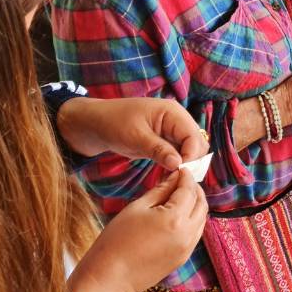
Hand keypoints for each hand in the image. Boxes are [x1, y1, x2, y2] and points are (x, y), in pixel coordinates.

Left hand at [55, 95, 208, 170]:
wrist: (93, 123)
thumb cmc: (112, 124)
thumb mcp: (135, 138)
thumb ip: (158, 149)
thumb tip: (178, 164)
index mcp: (173, 113)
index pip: (194, 137)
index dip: (190, 157)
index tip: (178, 173)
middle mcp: (177, 120)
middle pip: (197, 144)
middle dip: (191, 161)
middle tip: (176, 178)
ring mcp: (171, 130)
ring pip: (190, 150)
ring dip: (185, 164)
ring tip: (172, 178)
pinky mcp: (165, 140)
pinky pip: (179, 153)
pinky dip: (177, 163)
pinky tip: (168, 174)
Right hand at [67, 171, 208, 291]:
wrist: (111, 278)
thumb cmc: (117, 240)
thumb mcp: (137, 208)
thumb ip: (160, 191)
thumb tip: (174, 178)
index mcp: (175, 218)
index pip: (188, 190)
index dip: (186, 177)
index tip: (181, 169)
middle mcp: (187, 234)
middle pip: (201, 204)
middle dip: (194, 189)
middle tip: (183, 181)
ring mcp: (187, 248)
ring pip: (202, 219)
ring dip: (196, 205)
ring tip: (181, 196)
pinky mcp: (183, 258)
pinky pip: (196, 234)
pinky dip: (193, 220)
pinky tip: (179, 215)